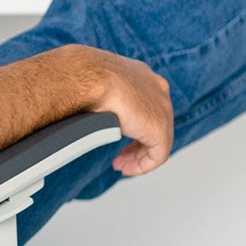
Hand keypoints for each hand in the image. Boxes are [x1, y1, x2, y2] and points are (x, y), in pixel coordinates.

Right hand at [81, 49, 172, 176]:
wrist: (89, 77)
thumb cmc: (84, 76)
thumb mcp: (95, 83)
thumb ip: (101, 95)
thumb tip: (87, 107)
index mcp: (142, 76)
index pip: (147, 106)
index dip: (134, 126)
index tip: (119, 137)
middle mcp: (156, 89)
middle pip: (154, 124)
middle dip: (137, 144)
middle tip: (122, 158)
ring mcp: (161, 108)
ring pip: (158, 141)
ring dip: (139, 158)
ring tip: (123, 166)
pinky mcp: (159, 128)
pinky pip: (158, 155)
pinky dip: (143, 165)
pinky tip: (129, 169)